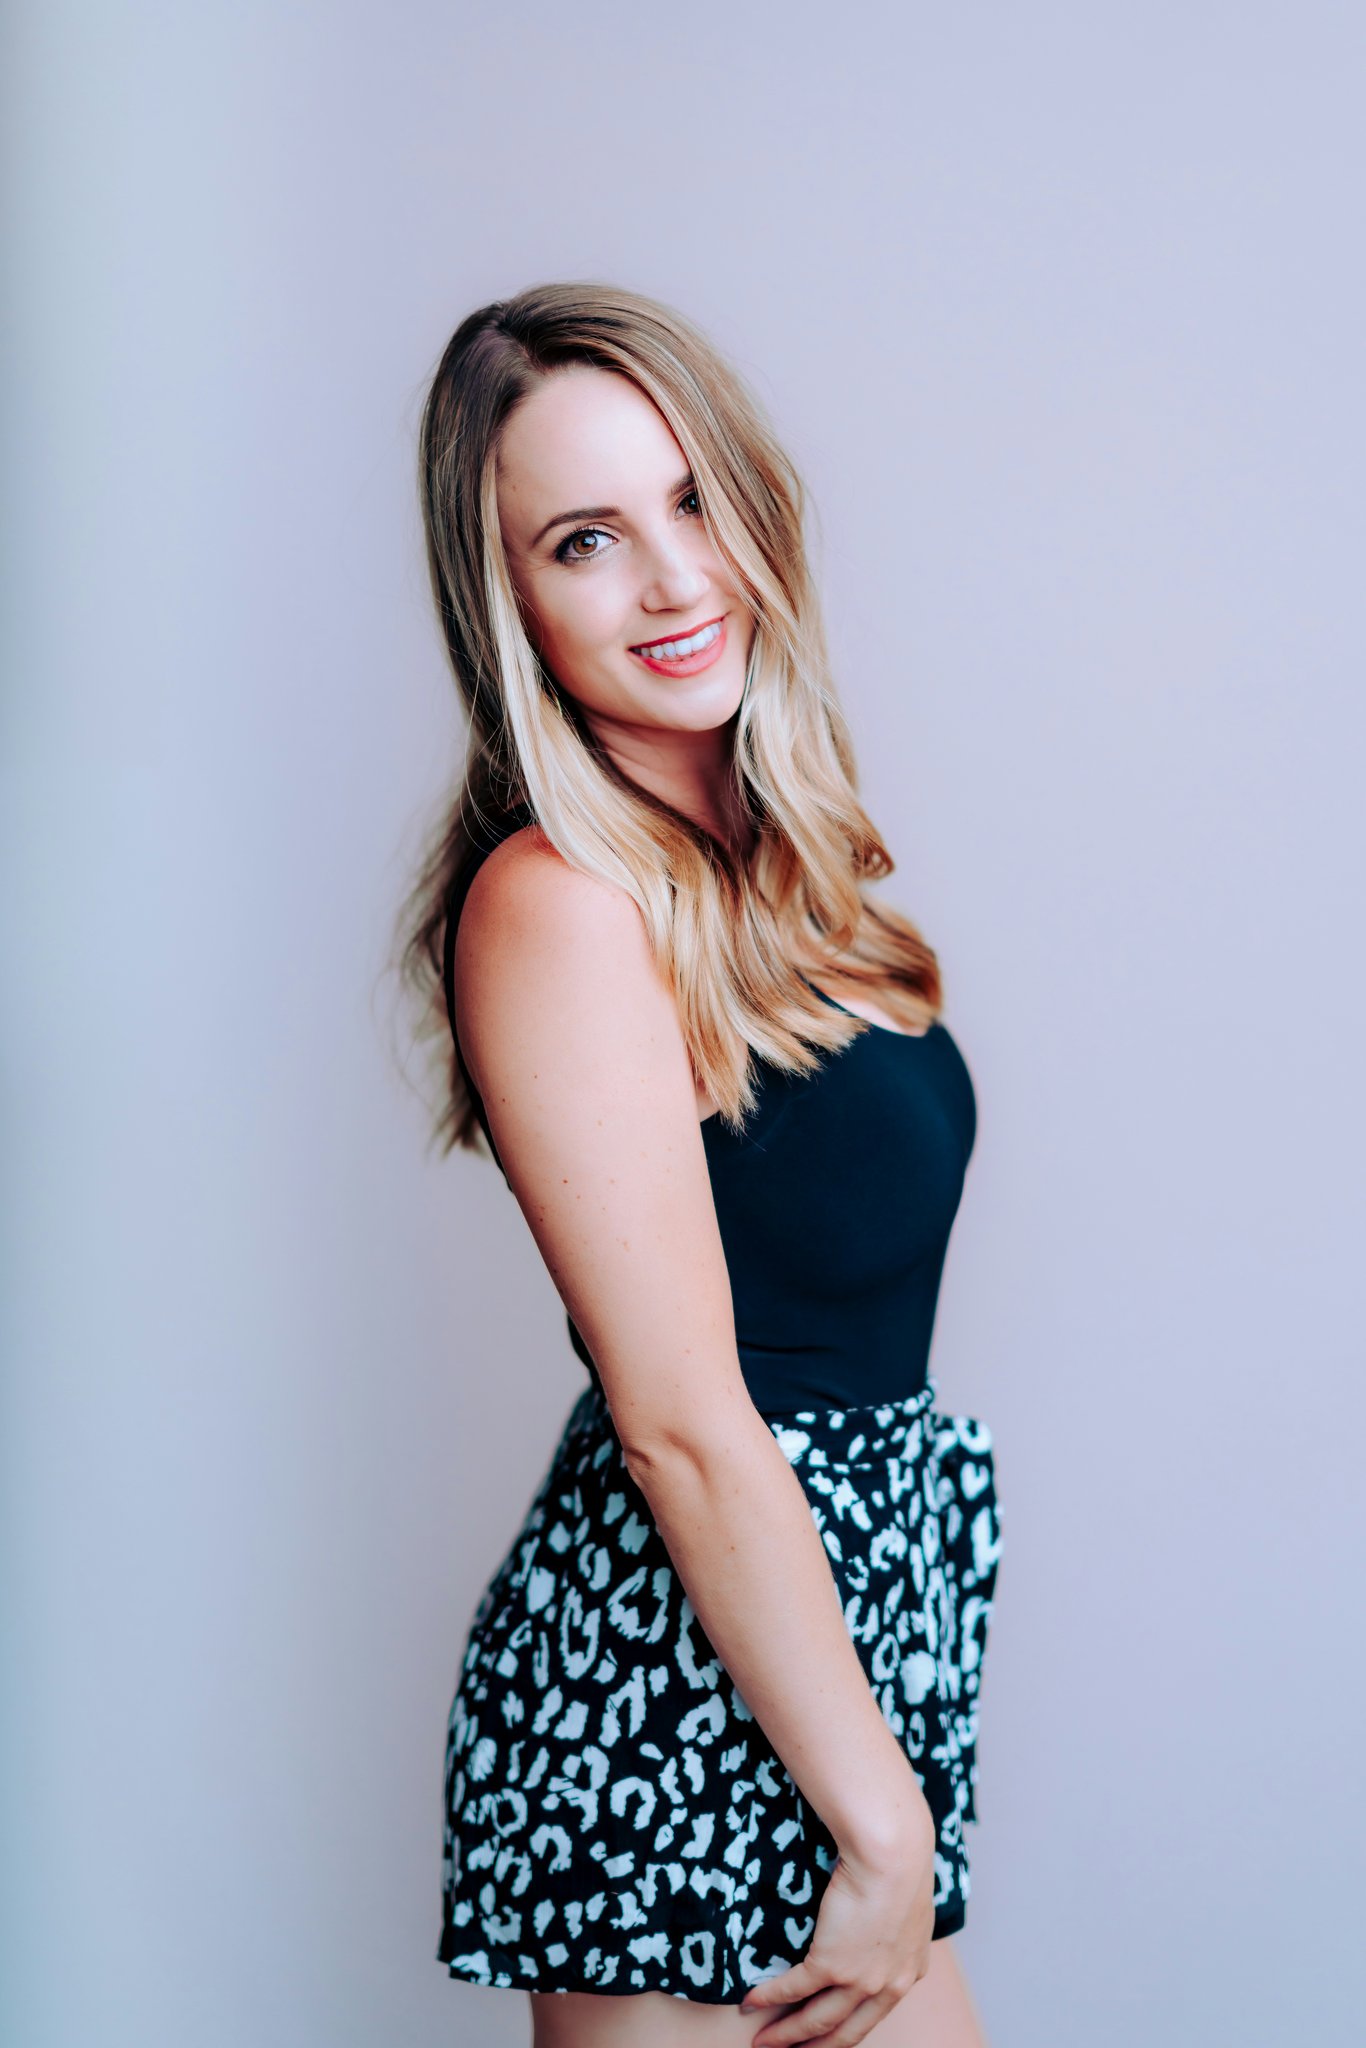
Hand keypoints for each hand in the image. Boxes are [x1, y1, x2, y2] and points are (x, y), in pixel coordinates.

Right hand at [739, 1806, 936, 2046]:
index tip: (826, 2037)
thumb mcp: (908, 1906)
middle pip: (846, 2031)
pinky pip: (794, 1989)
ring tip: (763, 2043)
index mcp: (909, 1972)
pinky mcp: (832, 1963)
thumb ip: (895, 1928)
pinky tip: (751, 2002)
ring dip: (786, 2035)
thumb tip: (877, 1922)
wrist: (892, 1854)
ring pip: (818, 2020)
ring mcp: (860, 1979)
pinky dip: (770, 1998)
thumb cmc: (900, 1862)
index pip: (875, 2014)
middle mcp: (888, 1986)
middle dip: (814, 2046)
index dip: (846, 2030)